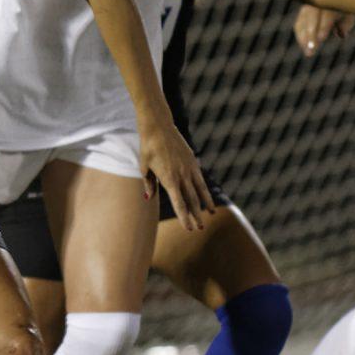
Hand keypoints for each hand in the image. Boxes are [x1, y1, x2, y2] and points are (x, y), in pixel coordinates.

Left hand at [138, 112, 214, 230]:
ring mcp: (189, 168)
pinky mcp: (193, 162)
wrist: (158, 126)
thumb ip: (149, 183)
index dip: (184, 217)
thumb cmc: (147, 147)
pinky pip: (201, 180)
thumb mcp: (144, 166)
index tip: (189, 228)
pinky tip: (208, 199)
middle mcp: (181, 175)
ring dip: (204, 205)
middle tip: (199, 229)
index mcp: (169, 179)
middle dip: (195, 215)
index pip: (178, 203)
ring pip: (199, 191)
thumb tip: (148, 198)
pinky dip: (205, 191)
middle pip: (191, 200)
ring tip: (209, 216)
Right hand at [293, 4, 353, 56]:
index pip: (326, 17)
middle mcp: (316, 5)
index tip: (321, 39)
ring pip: (302, 24)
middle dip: (310, 36)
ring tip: (308, 53)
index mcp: (330, 3)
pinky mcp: (301, 14)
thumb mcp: (348, 15)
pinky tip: (305, 47)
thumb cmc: (343, 9)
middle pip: (311, 21)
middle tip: (311, 50)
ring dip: (303, 40)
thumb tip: (340, 34)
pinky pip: (299, 26)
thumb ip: (345, 25)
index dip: (323, 28)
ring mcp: (307, 8)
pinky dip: (301, 38)